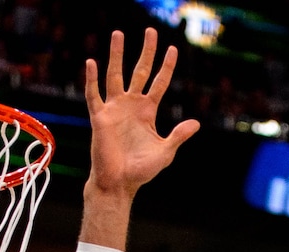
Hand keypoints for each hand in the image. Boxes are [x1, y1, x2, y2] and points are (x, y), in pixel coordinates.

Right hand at [85, 27, 199, 198]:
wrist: (119, 184)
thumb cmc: (141, 170)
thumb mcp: (165, 151)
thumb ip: (178, 135)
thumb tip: (196, 123)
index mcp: (147, 112)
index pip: (159, 83)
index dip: (166, 67)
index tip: (173, 49)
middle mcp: (131, 105)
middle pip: (139, 71)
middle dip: (146, 52)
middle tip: (150, 31)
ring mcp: (114, 109)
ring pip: (115, 75)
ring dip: (116, 55)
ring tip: (118, 34)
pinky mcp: (100, 118)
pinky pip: (94, 95)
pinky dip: (91, 79)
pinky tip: (91, 63)